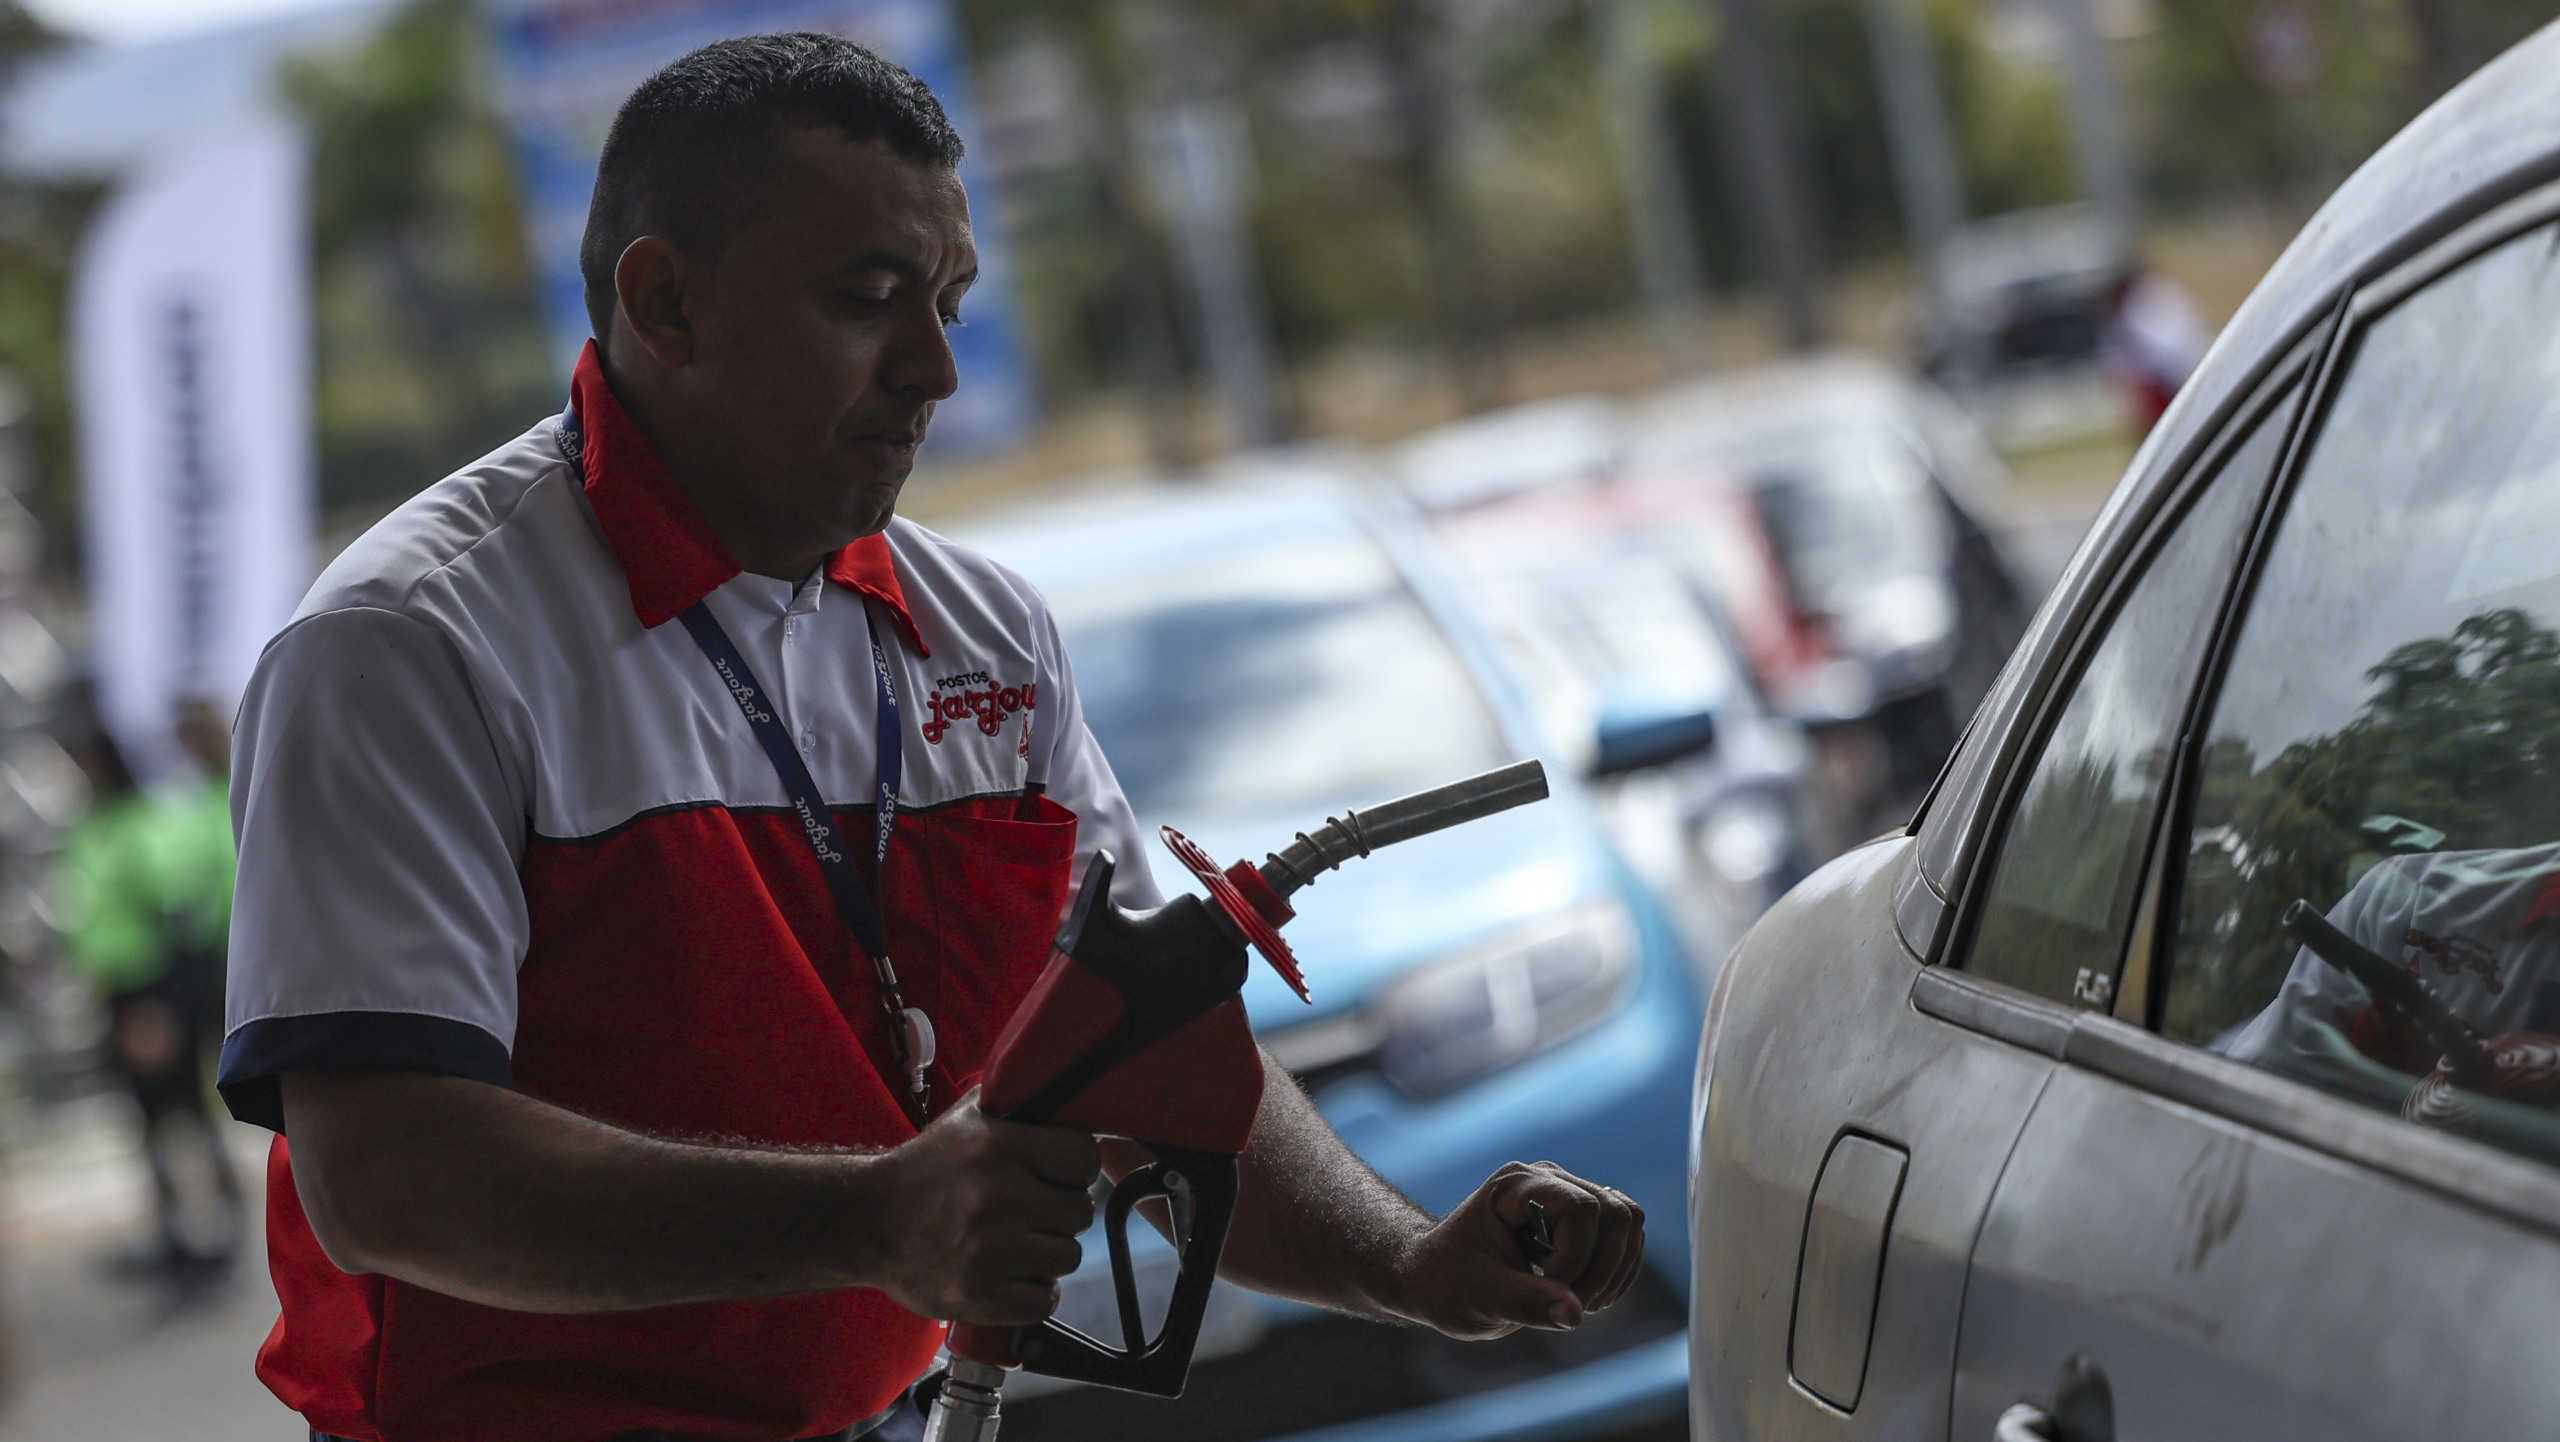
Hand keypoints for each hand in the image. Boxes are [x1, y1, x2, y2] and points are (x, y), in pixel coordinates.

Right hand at [856, 1089, 1099, 1324]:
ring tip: (1017, 1245)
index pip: (1083, 1158)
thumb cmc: (926, 1169)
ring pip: (1068, 1257)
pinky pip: (1044, 1301)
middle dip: (1059, 1213)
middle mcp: (998, 1197)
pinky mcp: (979, 1294)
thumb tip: (1071, 1099)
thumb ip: (1020, 1105)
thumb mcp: (969, 1118)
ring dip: (1048, 1255)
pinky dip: (1032, 1293)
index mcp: (1000, 1147)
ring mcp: (989, 1250)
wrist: (867, 1221)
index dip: (1075, 1169)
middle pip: (1080, 1212)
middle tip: (1031, 1213)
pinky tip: (1010, 1275)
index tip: (1058, 1176)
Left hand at [1390, 1161, 1644, 1339]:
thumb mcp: (1479, 1298)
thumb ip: (1526, 1303)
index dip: (1576, 1258)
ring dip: (1615, 1270)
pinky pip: (1626, 1234)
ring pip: (1628, 1219)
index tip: (1548, 1293)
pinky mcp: (1582, 1220)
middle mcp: (1545, 1181)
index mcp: (1514, 1186)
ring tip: (1582, 1303)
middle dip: (1601, 1268)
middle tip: (1572, 1305)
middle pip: (1613, 1212)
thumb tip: (1575, 1315)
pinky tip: (1590, 1297)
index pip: (1579, 1209)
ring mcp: (1567, 1196)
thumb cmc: (1446, 1282)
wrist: (1436, 1278)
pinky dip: (1620, 1270)